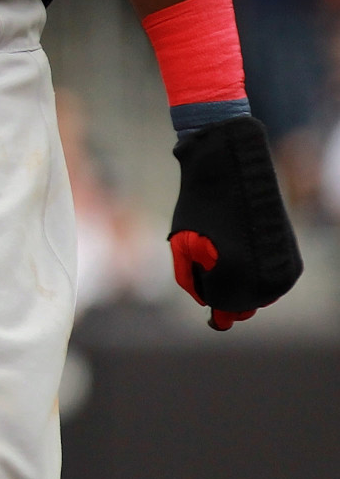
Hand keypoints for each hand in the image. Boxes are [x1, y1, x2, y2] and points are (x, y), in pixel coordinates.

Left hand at [167, 116, 302, 329]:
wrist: (234, 169)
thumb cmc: (201, 206)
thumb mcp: (183, 245)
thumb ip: (192, 281)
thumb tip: (211, 307)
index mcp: (234, 279)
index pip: (221, 309)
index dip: (206, 291)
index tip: (201, 275)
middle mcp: (266, 281)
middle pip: (242, 306)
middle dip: (223, 288)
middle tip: (213, 253)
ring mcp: (284, 272)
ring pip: (258, 295)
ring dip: (241, 282)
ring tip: (229, 245)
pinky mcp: (295, 262)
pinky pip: (272, 282)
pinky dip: (257, 272)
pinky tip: (246, 246)